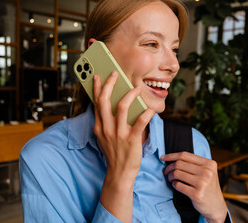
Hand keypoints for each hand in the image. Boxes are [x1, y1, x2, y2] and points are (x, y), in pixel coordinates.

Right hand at [93, 72, 154, 222]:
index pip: (97, 103)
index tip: (98, 77)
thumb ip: (106, 122)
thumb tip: (113, 105)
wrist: (119, 173)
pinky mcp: (132, 140)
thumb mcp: (104, 137)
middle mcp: (107, 128)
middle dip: (109, 85)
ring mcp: (118, 134)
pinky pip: (140, 122)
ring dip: (129, 94)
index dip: (98, 88)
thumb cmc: (114, 153)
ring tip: (136, 88)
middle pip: (105, 101)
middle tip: (114, 74)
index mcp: (99, 127)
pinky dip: (146, 113)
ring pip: (121, 107)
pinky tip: (150, 108)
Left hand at [162, 152, 227, 222]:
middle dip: (169, 167)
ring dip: (170, 176)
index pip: (185, 155)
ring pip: (177, 173)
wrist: (216, 206)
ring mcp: (203, 183)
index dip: (171, 155)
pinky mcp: (197, 194)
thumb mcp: (207, 172)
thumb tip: (171, 158)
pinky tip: (175, 185)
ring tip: (170, 179)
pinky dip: (173, 184)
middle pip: (179, 164)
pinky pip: (178, 185)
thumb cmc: (207, 187)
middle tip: (166, 172)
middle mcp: (207, 172)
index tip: (162, 157)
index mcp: (209, 164)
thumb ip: (194, 164)